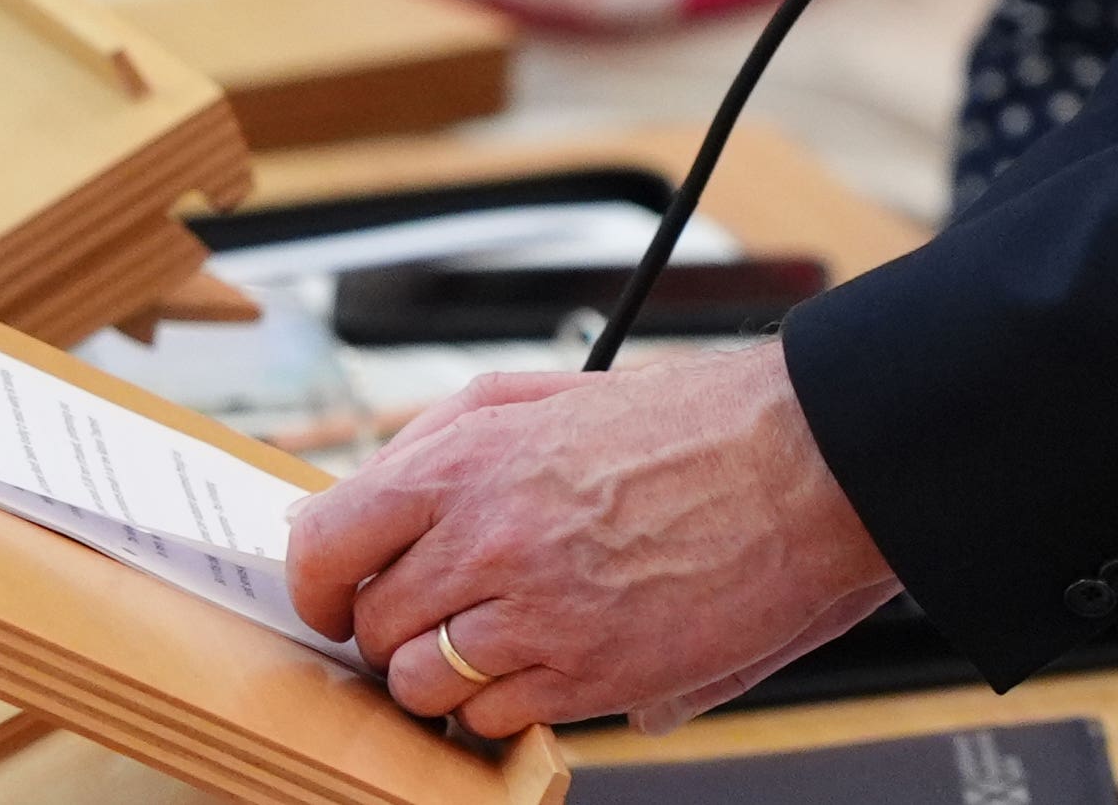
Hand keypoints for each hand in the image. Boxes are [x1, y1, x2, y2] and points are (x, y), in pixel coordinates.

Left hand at [286, 340, 898, 737]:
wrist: (801, 468)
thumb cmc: (685, 425)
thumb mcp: (542, 396)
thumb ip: (437, 442)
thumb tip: (353, 499)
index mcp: (467, 461)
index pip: (323, 544)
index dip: (316, 582)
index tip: (335, 594)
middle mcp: (487, 539)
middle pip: (371, 625)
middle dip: (394, 626)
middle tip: (443, 610)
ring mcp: (534, 615)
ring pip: (420, 685)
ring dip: (443, 674)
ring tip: (498, 639)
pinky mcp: (587, 677)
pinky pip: (492, 720)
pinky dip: (505, 704)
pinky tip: (549, 658)